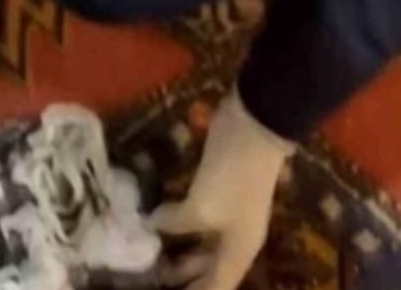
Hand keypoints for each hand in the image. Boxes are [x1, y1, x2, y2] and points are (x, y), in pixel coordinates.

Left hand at [151, 88, 294, 289]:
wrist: (253, 127)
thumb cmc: (232, 177)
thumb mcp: (200, 207)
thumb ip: (173, 223)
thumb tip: (151, 225)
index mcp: (238, 251)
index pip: (216, 287)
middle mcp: (235, 239)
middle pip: (208, 270)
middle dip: (181, 277)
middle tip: (149, 276)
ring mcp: (227, 215)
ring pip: (199, 245)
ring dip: (176, 251)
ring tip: (147, 255)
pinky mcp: (216, 193)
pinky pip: (194, 221)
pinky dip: (176, 225)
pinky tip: (155, 222)